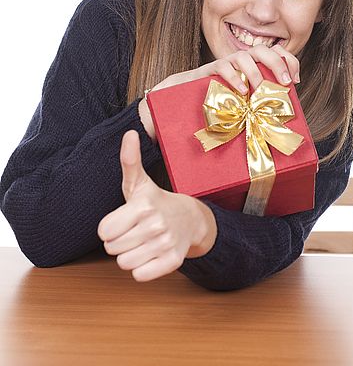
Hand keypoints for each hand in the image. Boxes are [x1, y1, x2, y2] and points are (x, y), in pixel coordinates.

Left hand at [97, 130, 216, 281]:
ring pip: (124, 264)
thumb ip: (129, 160)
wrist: (190, 219)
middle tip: (134, 230)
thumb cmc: (156, 201)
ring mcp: (166, 244)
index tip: (122, 219)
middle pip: (112, 249)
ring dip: (130, 255)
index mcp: (144, 205)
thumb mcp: (139, 182)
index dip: (109, 227)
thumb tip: (129, 133)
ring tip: (142, 241)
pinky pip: (140, 276)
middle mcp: (156, 225)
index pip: (104, 231)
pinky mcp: (173, 261)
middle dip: (119, 241)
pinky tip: (151, 253)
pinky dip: (143, 269)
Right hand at [139, 43, 299, 139]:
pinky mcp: (210, 70)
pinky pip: (223, 66)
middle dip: (278, 63)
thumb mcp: (244, 105)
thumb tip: (280, 127)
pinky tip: (241, 92)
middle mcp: (241, 61)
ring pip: (245, 55)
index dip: (289, 62)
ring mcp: (226, 63)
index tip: (295, 81)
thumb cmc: (220, 106)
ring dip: (256, 71)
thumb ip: (258, 106)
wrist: (185, 100)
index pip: (276, 52)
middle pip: (264, 49)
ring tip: (260, 88)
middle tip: (285, 83)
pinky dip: (234, 77)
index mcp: (253, 66)